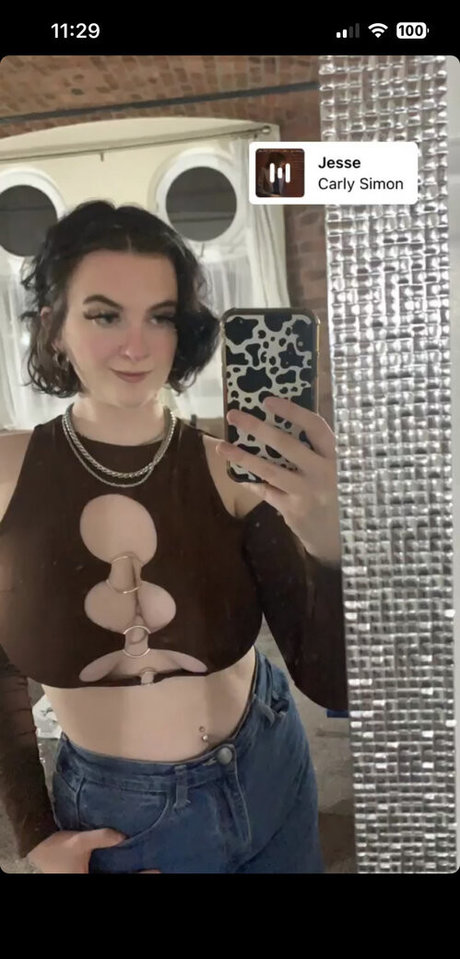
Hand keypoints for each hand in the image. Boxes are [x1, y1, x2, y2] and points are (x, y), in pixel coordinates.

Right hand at [27, 828, 160, 873]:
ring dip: (125, 874)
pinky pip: (104, 875)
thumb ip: (101, 838)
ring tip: (144, 869)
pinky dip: (116, 871)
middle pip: (115, 883)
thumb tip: (123, 836)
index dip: (138, 878)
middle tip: (156, 872)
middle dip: (135, 878)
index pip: (117, 883)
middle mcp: (85, 884)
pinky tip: (126, 867)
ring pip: (109, 879)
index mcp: (84, 882)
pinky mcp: (83, 875)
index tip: (154, 871)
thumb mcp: (79, 841)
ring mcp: (84, 880)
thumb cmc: (58, 846)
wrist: (38, 844)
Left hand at [216, 396, 340, 566]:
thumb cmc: (341, 494)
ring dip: (243, 457)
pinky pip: (266, 492)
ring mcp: (307, 493)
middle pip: (285, 444)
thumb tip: (283, 425)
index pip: (314, 427)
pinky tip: (238, 475)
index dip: (292, 411)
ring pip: (269, 470)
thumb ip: (320, 452)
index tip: (268, 400)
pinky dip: (251, 482)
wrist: (347, 537)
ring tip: (222, 447)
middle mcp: (323, 472)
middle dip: (256, 427)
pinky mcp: (294, 510)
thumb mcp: (341, 470)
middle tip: (233, 415)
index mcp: (336, 456)